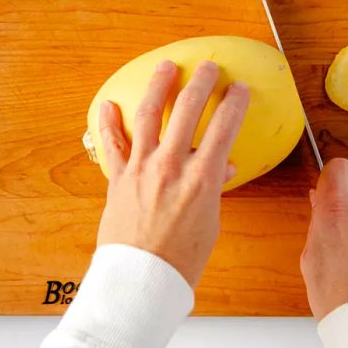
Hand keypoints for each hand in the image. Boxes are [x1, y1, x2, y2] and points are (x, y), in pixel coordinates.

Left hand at [96, 59, 249, 286]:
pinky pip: (112, 144)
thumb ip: (213, 188)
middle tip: (207, 67)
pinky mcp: (118, 179)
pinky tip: (108, 105)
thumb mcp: (209, 223)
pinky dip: (109, 123)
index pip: (224, 127)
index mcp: (200, 180)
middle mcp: (170, 167)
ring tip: (165, 67)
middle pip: (187, 110)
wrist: (140, 281)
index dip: (234, 102)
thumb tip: (221, 166)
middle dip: (200, 82)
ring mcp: (141, 169)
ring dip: (158, 87)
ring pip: (148, 115)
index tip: (238, 88)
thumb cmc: (179, 259)